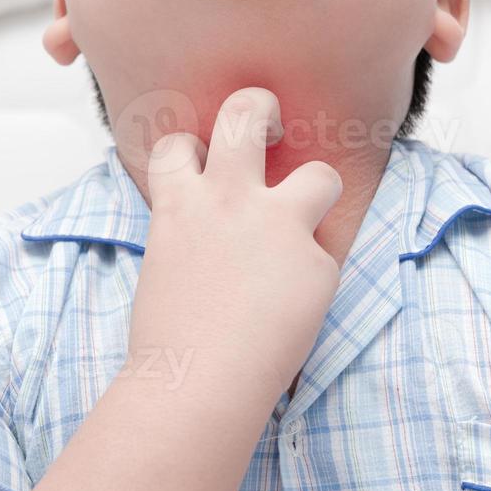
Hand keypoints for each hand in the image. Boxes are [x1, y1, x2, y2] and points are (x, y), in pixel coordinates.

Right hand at [129, 87, 343, 395]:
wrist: (196, 383)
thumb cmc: (170, 341)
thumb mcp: (164, 267)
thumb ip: (189, 232)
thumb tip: (212, 232)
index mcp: (178, 204)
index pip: (179, 143)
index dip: (194, 150)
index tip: (206, 163)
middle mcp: (228, 198)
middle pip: (248, 111)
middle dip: (261, 108)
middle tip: (272, 127)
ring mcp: (277, 226)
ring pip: (322, 173)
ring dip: (318, 193)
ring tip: (304, 222)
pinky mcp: (317, 263)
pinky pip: (325, 257)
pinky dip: (312, 278)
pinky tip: (292, 309)